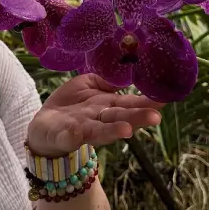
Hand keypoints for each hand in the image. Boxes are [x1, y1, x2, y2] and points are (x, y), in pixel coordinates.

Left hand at [27, 73, 162, 156]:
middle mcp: (99, 119)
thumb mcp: (88, 85)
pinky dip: (72, 137)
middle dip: (137, 118)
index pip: (130, 104)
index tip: (165, 99)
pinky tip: (76, 133)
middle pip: (120, 118)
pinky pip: (67, 137)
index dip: (146, 102)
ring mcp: (81, 129)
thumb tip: (125, 71)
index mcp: (106, 106)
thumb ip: (105, 80)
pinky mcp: (62, 137)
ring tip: (127, 130)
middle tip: (155, 117)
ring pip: (100, 131)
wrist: (44, 126)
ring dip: (112, 131)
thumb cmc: (71, 105)